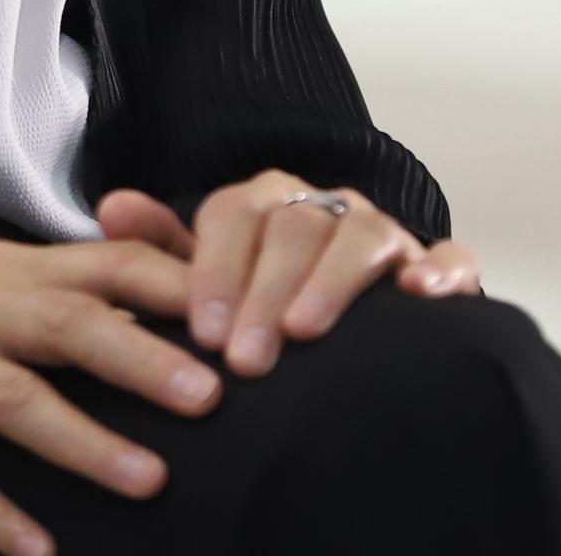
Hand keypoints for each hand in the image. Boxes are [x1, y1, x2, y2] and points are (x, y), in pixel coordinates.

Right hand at [0, 239, 218, 555]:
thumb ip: (55, 285)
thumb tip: (165, 286)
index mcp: (1, 272)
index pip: (103, 265)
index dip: (175, 289)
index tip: (242, 319)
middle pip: (66, 325)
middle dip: (143, 360)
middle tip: (213, 396)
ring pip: (12, 401)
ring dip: (83, 442)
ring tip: (147, 480)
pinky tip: (36, 550)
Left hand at [96, 174, 480, 380]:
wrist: (337, 334)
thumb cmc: (261, 307)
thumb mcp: (210, 281)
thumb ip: (162, 249)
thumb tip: (112, 208)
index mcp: (266, 202)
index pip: (234, 215)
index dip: (216, 271)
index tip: (201, 332)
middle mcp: (324, 207)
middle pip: (293, 229)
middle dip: (264, 293)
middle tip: (245, 357)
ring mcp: (382, 232)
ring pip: (360, 235)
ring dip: (330, 282)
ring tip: (304, 331)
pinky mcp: (434, 264)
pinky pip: (448, 256)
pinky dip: (439, 269)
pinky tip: (419, 296)